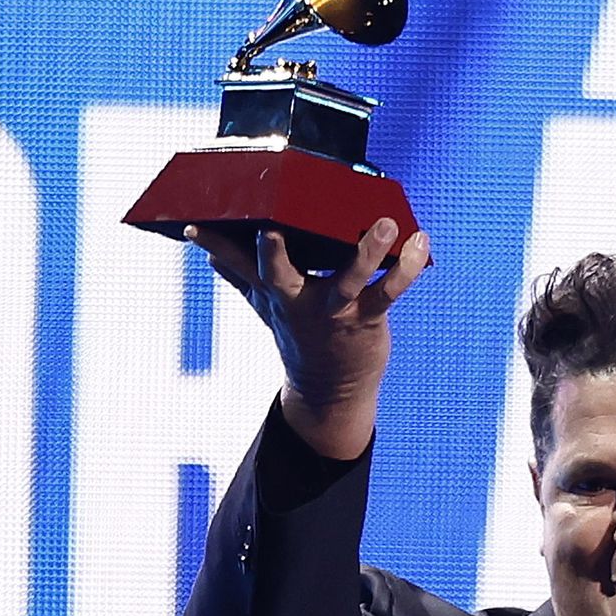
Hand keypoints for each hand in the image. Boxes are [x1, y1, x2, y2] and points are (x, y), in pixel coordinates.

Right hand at [186, 218, 431, 459]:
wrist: (330, 392)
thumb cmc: (299, 335)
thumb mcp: (265, 307)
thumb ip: (239, 275)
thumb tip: (206, 250)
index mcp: (274, 292)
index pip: (240, 266)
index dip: (217, 246)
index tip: (195, 225)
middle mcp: (300, 300)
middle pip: (281, 274)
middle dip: (272, 253)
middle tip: (269, 229)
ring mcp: (336, 311)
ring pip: (350, 277)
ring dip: (368, 250)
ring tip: (384, 223)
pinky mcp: (368, 319)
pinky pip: (391, 291)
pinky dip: (408, 266)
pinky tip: (419, 240)